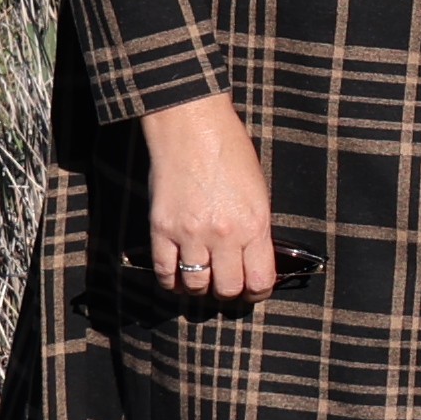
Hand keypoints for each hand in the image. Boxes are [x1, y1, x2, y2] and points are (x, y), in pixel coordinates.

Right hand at [139, 94, 281, 304]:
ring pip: (196, 285)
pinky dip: (173, 280)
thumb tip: (254, 259)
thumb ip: (256, 228)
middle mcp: (224, 235)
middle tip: (227, 283)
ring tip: (203, 278)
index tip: (254, 288)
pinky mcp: (161, 229)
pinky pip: (165, 272)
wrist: (192, 128)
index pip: (259, 280)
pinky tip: (179, 275)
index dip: (257, 291)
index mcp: (255, 225)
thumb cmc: (231, 152)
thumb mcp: (258, 191)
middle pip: (227, 289)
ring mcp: (190, 234)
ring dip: (201, 286)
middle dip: (230, 291)